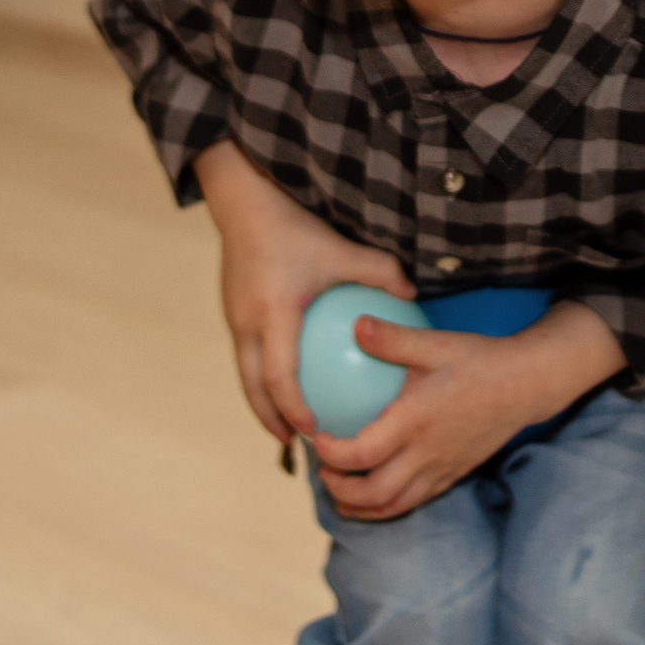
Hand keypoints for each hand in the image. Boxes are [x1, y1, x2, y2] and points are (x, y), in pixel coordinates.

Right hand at [194, 139, 414, 444]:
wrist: (243, 201)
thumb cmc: (297, 227)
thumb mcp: (343, 249)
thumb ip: (380, 273)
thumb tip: (414, 296)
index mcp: (274, 315)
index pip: (280, 376)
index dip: (294, 408)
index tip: (313, 431)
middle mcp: (247, 323)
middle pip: (253, 386)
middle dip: (270, 419)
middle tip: (294, 442)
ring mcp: (234, 318)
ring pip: (245, 373)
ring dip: (262, 401)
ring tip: (286, 423)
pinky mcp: (230, 309)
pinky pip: (246, 352)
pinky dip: (260, 373)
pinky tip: (284, 377)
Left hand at [310, 300, 622, 520]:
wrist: (526, 385)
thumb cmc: (478, 360)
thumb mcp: (434, 343)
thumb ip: (392, 338)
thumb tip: (355, 324)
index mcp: (416, 422)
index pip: (364, 453)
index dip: (334, 454)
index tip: (318, 439)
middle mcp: (428, 454)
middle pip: (375, 492)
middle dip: (341, 491)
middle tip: (323, 472)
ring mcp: (442, 469)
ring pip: (396, 504)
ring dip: (362, 505)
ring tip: (340, 491)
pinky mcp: (454, 474)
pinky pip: (416, 500)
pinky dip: (389, 503)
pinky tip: (375, 489)